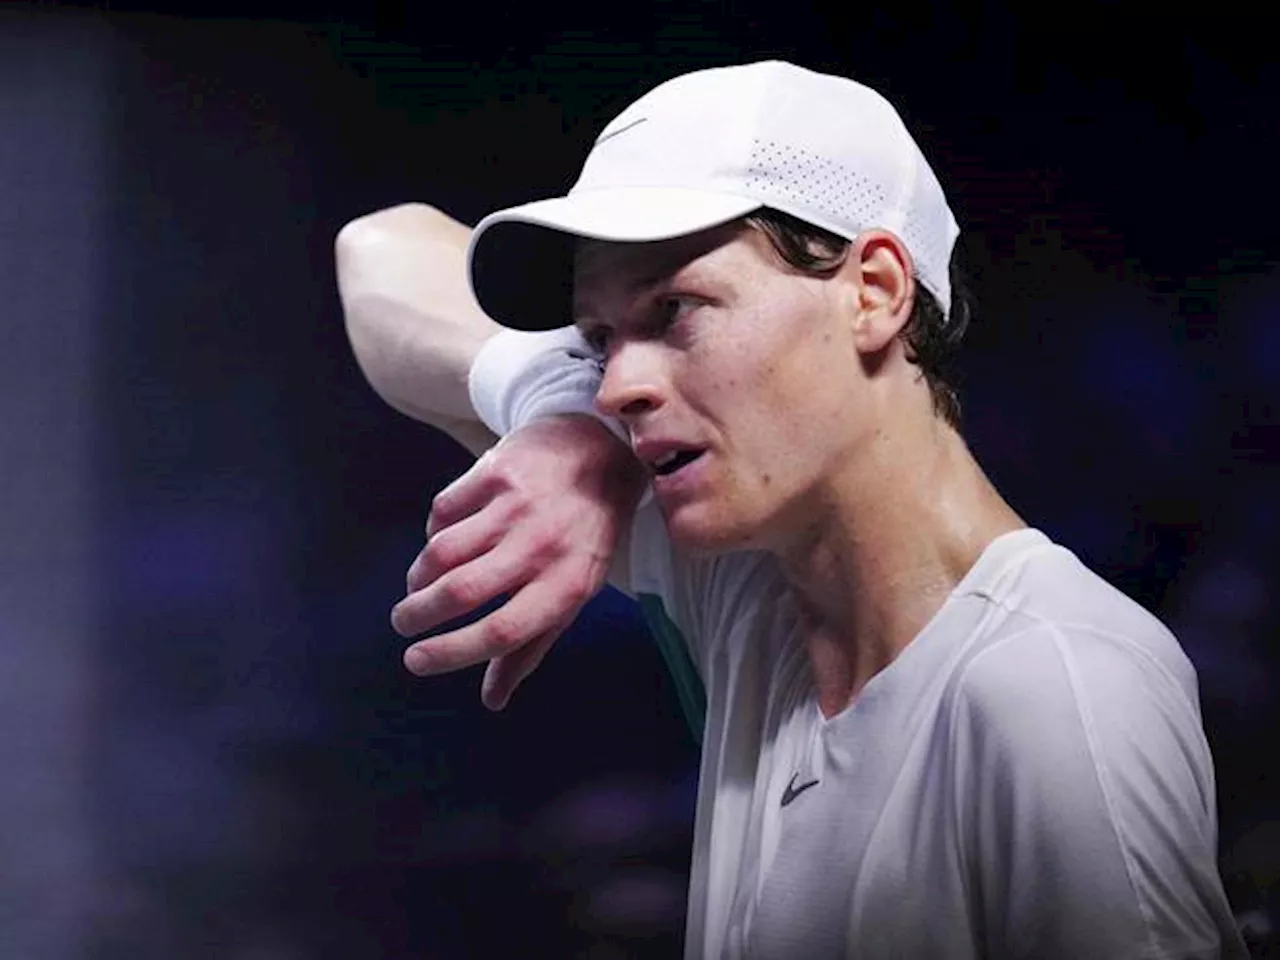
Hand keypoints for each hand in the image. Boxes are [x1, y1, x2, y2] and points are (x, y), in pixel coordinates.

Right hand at [392, 415, 645, 709]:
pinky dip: (433, 533)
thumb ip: (531, 647)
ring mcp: (516, 506)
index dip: (450, 653)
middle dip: (417, 614)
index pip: (500, 632)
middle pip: (462, 591)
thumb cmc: (585, 536)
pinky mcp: (495, 471)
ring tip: (415, 589)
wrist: (602, 450)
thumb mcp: (574, 593)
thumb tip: (492, 700)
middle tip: (403, 623)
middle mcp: (541, 546)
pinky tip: (438, 543)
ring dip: (418, 577)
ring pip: (443, 550)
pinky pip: (443, 511)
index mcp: (566, 586)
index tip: (415, 661)